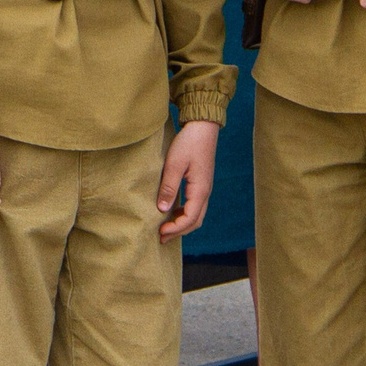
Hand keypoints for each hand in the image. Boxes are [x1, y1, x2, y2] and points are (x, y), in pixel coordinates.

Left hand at [157, 120, 219, 241]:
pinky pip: (195, 206)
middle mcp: (205, 192)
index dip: (175, 229)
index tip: (159, 232)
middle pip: (195, 221)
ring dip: (182, 224)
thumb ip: (169, 187)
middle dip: (179, 232)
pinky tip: (172, 212)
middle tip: (161, 237)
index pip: (189, 219)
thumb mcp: (174, 164)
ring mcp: (204, 188)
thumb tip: (163, 210)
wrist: (202, 127)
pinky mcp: (201, 183)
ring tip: (165, 228)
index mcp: (200, 190)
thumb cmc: (188, 143)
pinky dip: (184, 214)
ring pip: (196, 214)